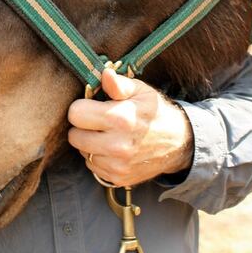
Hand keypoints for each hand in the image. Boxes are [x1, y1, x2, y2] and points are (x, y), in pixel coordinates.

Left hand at [67, 68, 193, 186]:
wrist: (178, 142)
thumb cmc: (154, 112)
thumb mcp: (140, 91)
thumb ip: (118, 84)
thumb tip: (104, 74)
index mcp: (121, 119)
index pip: (75, 114)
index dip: (82, 107)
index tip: (92, 106)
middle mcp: (117, 145)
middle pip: (74, 136)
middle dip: (83, 127)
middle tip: (98, 121)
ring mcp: (118, 165)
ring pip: (82, 152)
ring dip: (89, 143)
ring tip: (107, 134)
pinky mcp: (118, 178)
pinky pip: (92, 166)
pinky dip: (98, 157)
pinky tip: (112, 149)